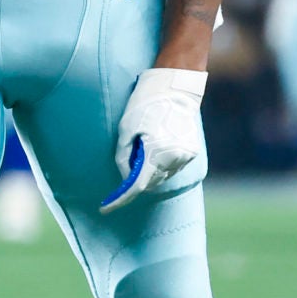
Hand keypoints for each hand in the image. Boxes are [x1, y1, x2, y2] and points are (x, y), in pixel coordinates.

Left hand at [99, 67, 207, 212]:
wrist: (175, 89)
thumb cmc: (145, 105)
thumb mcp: (125, 130)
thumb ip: (124, 158)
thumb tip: (125, 178)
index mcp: (156, 153)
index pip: (136, 187)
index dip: (120, 200)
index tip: (105, 208)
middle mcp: (174, 159)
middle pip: (149, 183)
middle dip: (135, 180)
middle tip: (128, 162)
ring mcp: (185, 156)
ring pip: (161, 176)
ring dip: (150, 170)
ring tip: (145, 144)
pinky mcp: (191, 152)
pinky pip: (171, 167)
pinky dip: (161, 164)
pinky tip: (157, 144)